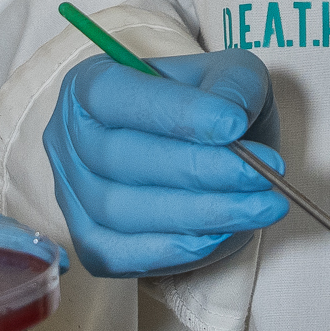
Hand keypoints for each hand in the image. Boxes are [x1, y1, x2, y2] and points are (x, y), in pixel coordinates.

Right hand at [41, 47, 285, 276]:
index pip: (116, 94)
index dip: (173, 112)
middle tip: (260, 174)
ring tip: (260, 205)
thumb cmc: (210, 107)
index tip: (233, 125)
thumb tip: (229, 118)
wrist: (204, 150)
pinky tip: (221, 233)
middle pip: (118, 158)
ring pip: (121, 211)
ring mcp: (72, 193)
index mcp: (91, 83)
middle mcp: (69, 137)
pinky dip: (171, 248)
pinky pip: (118, 255)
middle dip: (198, 170)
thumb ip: (234, 85)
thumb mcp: (231, 75)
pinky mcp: (88, 241)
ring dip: (198, 213)